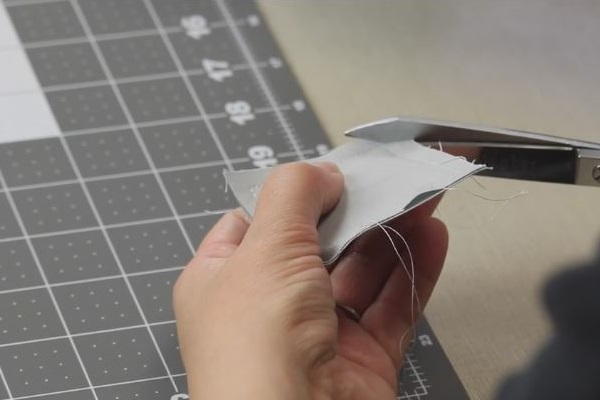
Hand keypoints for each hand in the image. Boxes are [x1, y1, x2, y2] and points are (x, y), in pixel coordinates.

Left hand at [173, 162, 447, 399]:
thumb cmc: (255, 353)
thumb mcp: (265, 248)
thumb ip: (292, 196)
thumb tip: (320, 173)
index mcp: (224, 280)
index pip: (257, 224)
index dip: (294, 196)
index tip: (332, 173)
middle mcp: (268, 308)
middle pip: (319, 244)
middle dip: (356, 210)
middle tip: (391, 178)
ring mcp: (317, 335)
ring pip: (361, 273)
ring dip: (392, 234)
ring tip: (421, 197)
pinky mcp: (361, 359)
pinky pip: (392, 306)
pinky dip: (413, 270)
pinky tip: (430, 238)